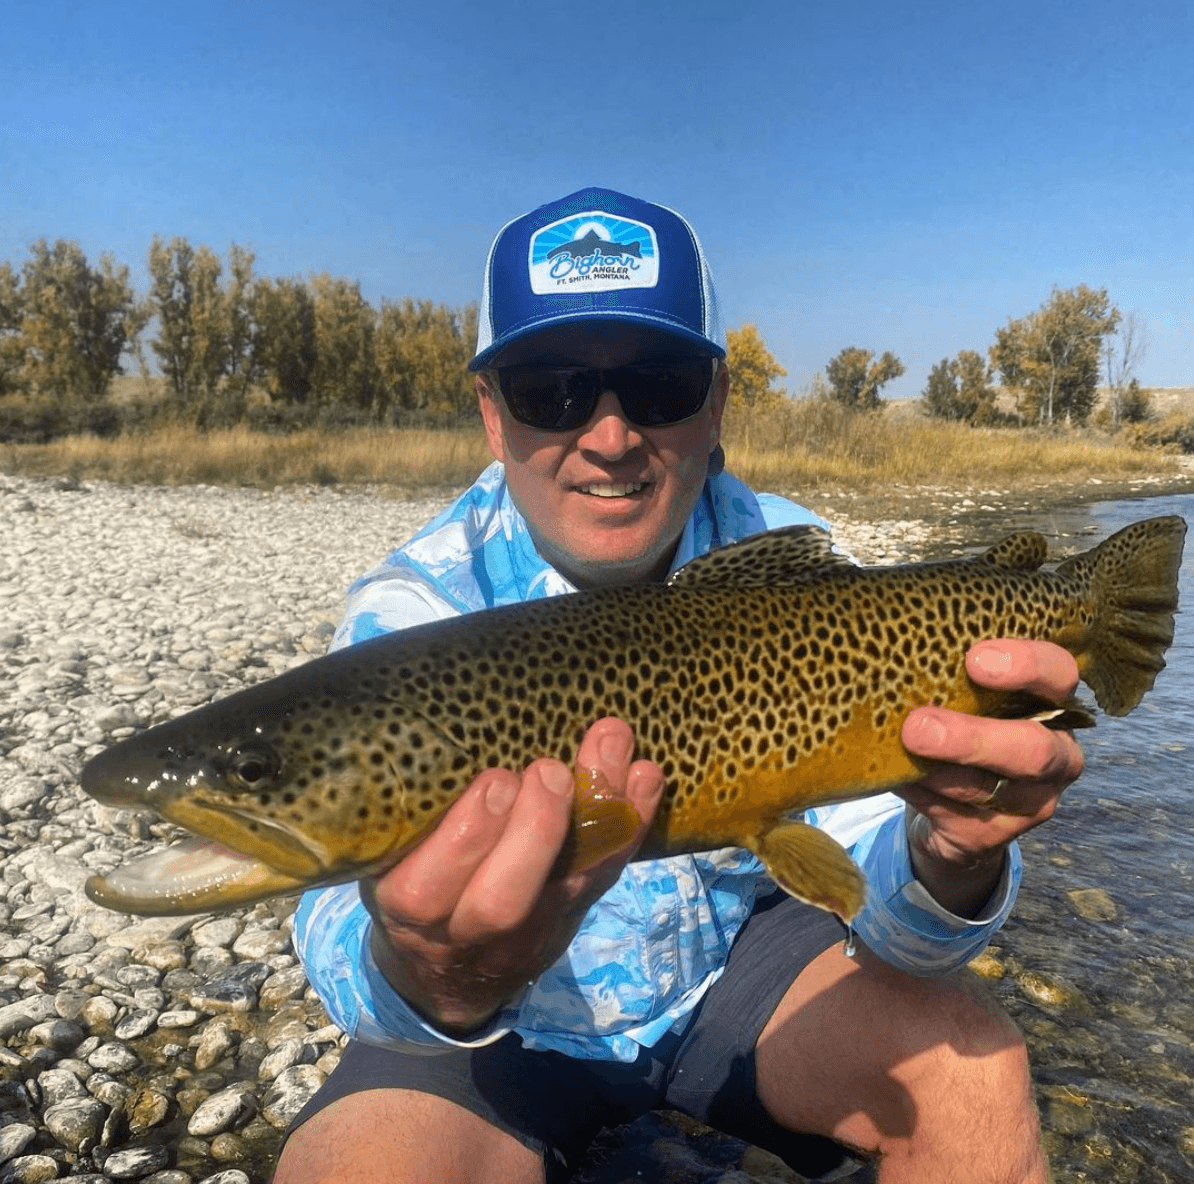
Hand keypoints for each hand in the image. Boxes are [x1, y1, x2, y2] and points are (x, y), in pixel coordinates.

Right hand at [360, 717, 663, 1035]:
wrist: (447, 976)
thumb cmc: (413, 885)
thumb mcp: (391, 863)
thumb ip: (415, 820)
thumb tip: (443, 731)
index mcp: (407, 909)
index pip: (426, 888)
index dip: (468, 835)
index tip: (495, 779)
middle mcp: (466, 930)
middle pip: (502, 900)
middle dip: (534, 831)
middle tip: (550, 770)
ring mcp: (527, 931)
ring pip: (566, 885)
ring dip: (596, 813)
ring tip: (608, 747)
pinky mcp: (570, 918)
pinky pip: (605, 874)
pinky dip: (629, 823)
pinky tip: (646, 775)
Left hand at [897, 639, 1084, 917]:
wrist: (950, 807)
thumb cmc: (957, 725)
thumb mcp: (963, 697)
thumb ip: (951, 677)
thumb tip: (896, 655)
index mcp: (1051, 704)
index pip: (1059, 673)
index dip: (1026, 665)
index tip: (975, 661)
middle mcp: (1055, 756)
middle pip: (1031, 750)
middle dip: (972, 738)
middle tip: (918, 726)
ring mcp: (1031, 802)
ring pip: (986, 789)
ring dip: (936, 770)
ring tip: (900, 750)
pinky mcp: (994, 836)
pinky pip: (954, 815)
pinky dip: (919, 791)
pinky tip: (896, 775)